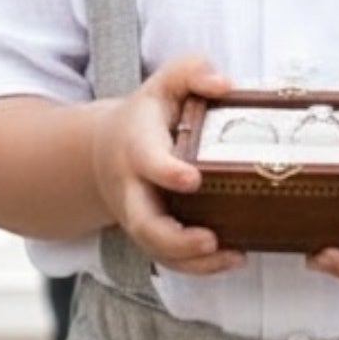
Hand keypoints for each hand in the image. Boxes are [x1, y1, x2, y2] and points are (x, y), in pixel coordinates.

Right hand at [90, 55, 244, 275]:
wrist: (105, 152)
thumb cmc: (147, 117)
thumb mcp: (164, 84)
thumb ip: (191, 71)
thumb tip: (224, 84)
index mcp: (137, 147)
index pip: (147, 160)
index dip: (166, 171)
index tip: (192, 178)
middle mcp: (133, 188)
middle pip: (143, 222)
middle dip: (174, 238)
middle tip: (209, 240)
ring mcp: (140, 217)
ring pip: (157, 249)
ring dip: (192, 261)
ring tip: (231, 255)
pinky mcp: (151, 237)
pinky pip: (169, 260)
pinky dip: (199, 267)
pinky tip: (233, 257)